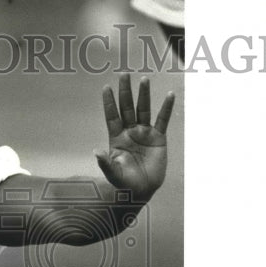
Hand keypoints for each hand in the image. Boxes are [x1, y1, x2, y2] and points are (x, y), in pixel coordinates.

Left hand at [96, 74, 174, 199]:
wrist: (142, 191)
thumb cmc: (124, 183)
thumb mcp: (113, 173)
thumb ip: (105, 163)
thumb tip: (96, 152)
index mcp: (116, 138)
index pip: (112, 116)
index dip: (109, 102)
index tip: (106, 88)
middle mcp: (130, 132)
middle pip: (127, 108)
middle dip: (125, 92)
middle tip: (124, 75)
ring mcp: (144, 133)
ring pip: (144, 110)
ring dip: (144, 95)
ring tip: (144, 79)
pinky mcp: (158, 138)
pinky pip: (162, 120)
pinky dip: (166, 108)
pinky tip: (169, 95)